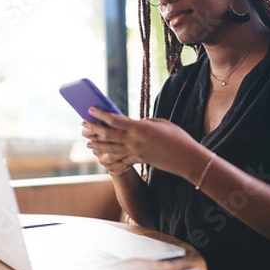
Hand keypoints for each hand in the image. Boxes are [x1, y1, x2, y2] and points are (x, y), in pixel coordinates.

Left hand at [81, 107, 203, 176]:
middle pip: (108, 134)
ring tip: (87, 142)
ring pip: (111, 148)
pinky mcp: (138, 161)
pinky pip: (120, 160)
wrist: (186, 158)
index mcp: (140, 127)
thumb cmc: (177, 137)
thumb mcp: (161, 123)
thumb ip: (145, 122)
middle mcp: (135, 140)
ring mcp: (135, 152)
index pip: (115, 119)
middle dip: (94, 128)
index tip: (91, 109)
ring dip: (97, 144)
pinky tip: (101, 156)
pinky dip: (109, 158)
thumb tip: (135, 123)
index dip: (101, 114)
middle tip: (83, 124)